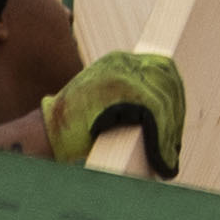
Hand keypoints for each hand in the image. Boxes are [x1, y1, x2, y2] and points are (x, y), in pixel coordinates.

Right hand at [47, 48, 190, 177]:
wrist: (44, 134)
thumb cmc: (75, 126)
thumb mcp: (106, 102)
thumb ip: (133, 99)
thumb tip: (168, 112)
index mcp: (120, 60)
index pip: (164, 70)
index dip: (175, 98)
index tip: (175, 123)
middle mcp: (122, 62)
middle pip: (169, 84)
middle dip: (175, 117)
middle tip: (172, 146)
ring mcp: (120, 74)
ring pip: (163, 102)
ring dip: (168, 133)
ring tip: (166, 158)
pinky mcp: (119, 91)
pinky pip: (154, 113)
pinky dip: (161, 139)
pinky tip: (162, 158)